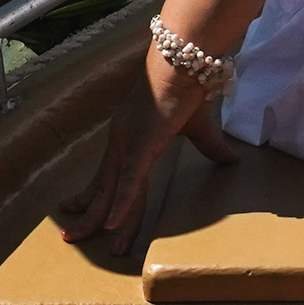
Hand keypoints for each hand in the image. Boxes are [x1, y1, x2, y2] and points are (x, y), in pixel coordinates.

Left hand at [58, 50, 237, 254]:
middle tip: (71, 237)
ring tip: (92, 244)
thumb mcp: (197, 125)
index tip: (72, 207)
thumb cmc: (188, 83)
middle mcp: (121, 142)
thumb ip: (209, 146)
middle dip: (87, 214)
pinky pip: (130, 181)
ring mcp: (128, 144)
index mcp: (129, 136)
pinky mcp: (143, 145)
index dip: (90, 193)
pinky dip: (122, 204)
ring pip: (113, 192)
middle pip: (103, 188)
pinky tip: (113, 226)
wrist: (184, 60)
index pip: (105, 173)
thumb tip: (232, 161)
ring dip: (103, 221)